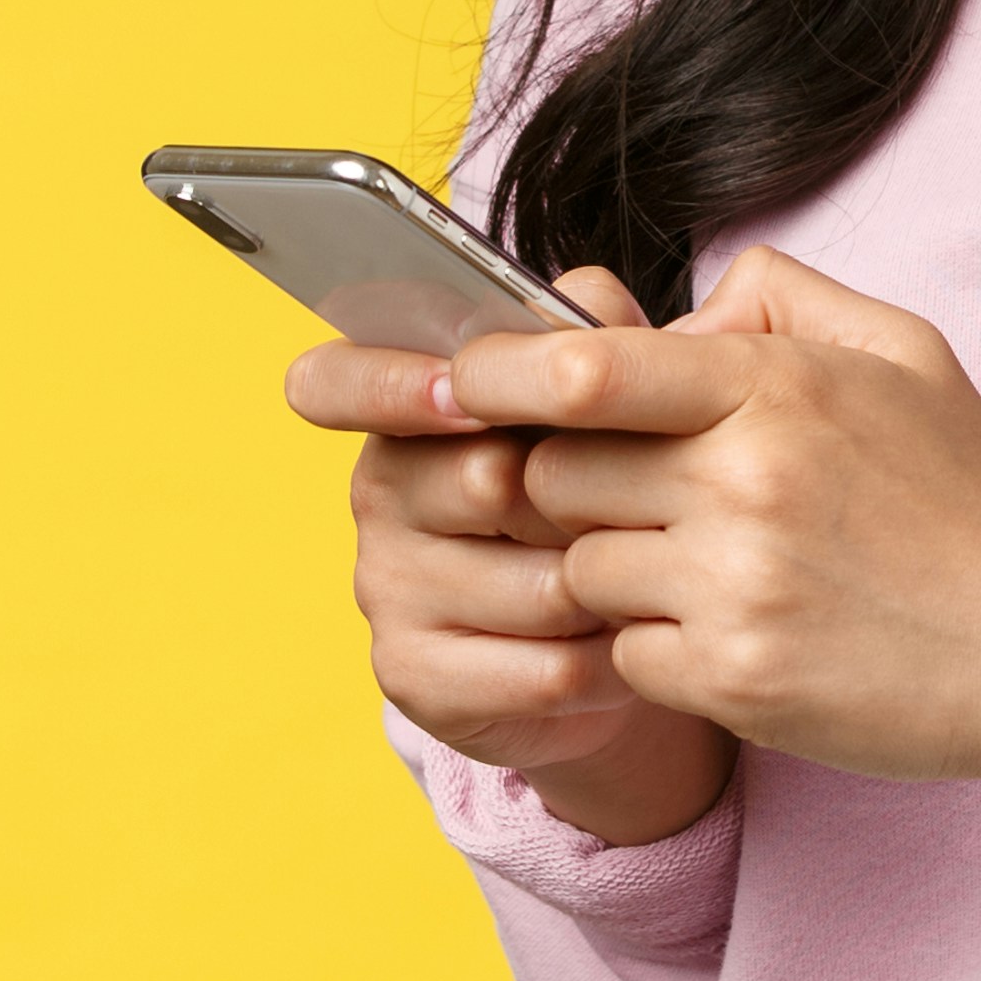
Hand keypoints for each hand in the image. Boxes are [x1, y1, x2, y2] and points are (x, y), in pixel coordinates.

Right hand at [295, 262, 733, 848]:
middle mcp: (378, 494)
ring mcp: (386, 590)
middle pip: (487, 480)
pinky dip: (607, 661)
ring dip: (613, 589)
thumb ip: (596, 336)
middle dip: (586, 500)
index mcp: (404, 411)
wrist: (602, 639)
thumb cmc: (595, 497)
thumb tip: (598, 302)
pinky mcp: (415, 678)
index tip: (462, 394)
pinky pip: (543, 668)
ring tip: (647, 583)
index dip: (390, 384)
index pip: (333, 379)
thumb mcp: (601, 406)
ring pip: (534, 582)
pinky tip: (626, 648)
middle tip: (643, 507)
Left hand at [467, 248, 980, 926]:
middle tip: (614, 492)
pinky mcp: (732, 681)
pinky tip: (726, 635)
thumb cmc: (969, 497)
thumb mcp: (903, 353)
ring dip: (608, 573)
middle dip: (563, 481)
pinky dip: (650, 650)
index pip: (583, 366)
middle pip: (555, 472)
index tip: (449, 379)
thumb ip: (781, 302)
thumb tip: (671, 310)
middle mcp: (745, 482)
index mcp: (776, 388)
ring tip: (695, 570)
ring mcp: (734, 588)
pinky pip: (621, 655)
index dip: (493, 372)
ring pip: (576, 569)